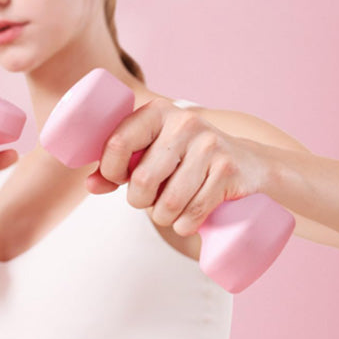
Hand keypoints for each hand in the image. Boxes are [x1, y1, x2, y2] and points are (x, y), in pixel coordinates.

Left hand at [86, 98, 268, 235]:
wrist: (248, 164)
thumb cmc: (188, 161)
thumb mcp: (152, 154)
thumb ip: (118, 167)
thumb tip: (90, 185)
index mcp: (158, 112)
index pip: (117, 143)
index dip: (111, 172)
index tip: (120, 180)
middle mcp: (184, 122)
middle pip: (142, 181)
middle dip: (140, 201)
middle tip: (151, 199)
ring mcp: (210, 145)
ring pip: (168, 203)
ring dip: (164, 218)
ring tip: (171, 210)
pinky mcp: (228, 169)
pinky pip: (193, 213)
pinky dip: (185, 226)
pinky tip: (190, 219)